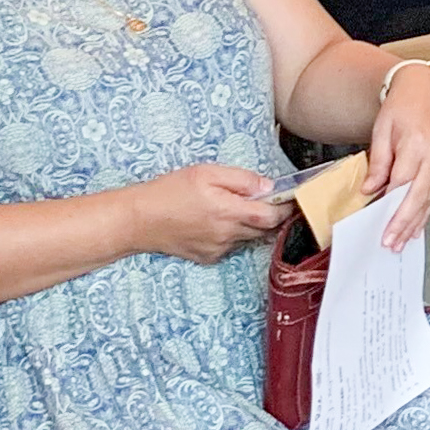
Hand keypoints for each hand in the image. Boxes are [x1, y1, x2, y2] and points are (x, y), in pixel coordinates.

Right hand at [134, 163, 290, 262]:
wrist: (139, 220)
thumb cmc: (170, 191)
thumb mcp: (206, 172)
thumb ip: (241, 179)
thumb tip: (268, 186)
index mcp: (229, 212)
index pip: (273, 217)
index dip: (285, 208)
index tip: (289, 198)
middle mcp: (228, 235)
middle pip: (264, 229)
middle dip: (268, 214)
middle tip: (260, 198)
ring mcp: (218, 249)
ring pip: (248, 238)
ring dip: (249, 224)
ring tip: (230, 207)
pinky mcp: (208, 257)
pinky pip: (230, 246)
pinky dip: (231, 234)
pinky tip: (213, 222)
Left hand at [360, 63, 429, 248]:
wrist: (425, 87)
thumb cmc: (402, 105)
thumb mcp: (381, 130)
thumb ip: (379, 162)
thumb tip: (371, 190)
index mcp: (417, 144)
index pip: (402, 185)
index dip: (392, 210)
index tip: (382, 228)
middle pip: (419, 196)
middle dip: (405, 223)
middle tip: (392, 243)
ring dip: (417, 221)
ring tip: (403, 240)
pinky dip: (427, 208)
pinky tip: (418, 222)